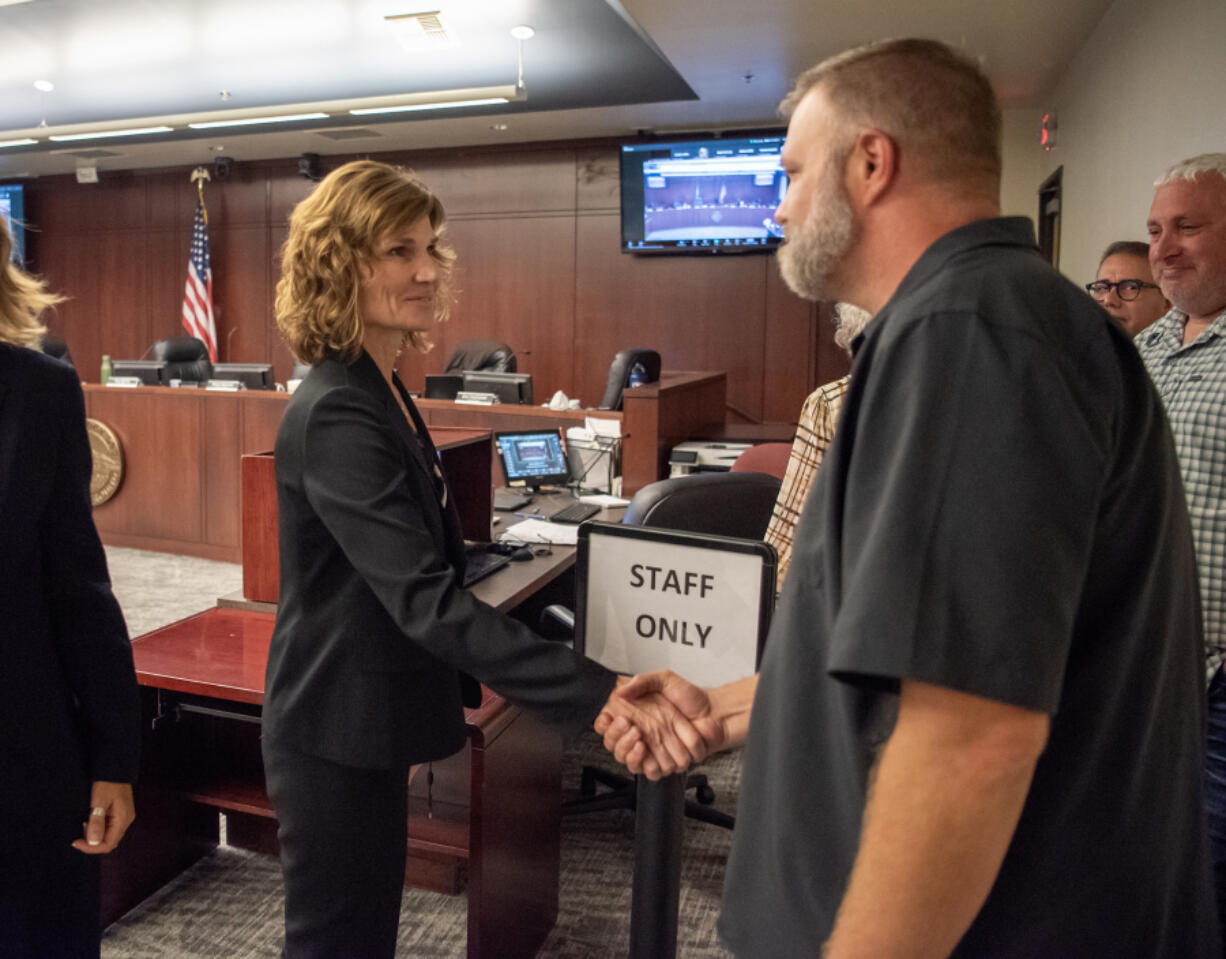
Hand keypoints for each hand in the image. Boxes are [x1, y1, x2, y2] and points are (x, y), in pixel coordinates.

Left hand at [72, 781, 134, 854]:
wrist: (115, 768)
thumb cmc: (107, 783)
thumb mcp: (99, 802)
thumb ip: (97, 822)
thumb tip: (93, 842)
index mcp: (123, 819)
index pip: (108, 844)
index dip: (91, 847)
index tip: (76, 842)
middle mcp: (126, 820)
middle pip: (109, 842)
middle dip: (92, 843)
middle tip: (77, 837)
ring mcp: (124, 817)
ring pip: (109, 836)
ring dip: (95, 836)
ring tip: (83, 826)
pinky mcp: (120, 813)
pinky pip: (109, 828)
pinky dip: (98, 829)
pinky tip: (90, 821)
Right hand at [596, 671, 725, 778]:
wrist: (715, 714)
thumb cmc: (692, 697)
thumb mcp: (665, 679)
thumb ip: (643, 681)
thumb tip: (621, 690)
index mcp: (638, 716)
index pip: (608, 725)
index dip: (604, 725)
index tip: (607, 717)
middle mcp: (642, 735)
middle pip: (614, 746)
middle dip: (617, 738)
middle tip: (629, 726)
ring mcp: (652, 751)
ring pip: (627, 760)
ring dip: (629, 751)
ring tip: (638, 739)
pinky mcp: (665, 763)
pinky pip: (648, 772)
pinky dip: (646, 764)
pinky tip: (647, 751)